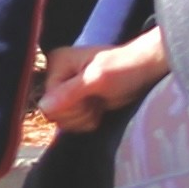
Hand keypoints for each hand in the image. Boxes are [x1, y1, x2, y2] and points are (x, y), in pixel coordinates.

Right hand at [35, 35, 169, 128]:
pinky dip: (88, 121)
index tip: (91, 97)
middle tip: (96, 100)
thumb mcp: (97, 79)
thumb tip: (43, 107)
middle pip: (53, 113)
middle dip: (78, 113)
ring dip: (85, 118)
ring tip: (99, 102)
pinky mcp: (77, 102)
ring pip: (63, 120)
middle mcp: (57, 77)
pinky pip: (73, 123)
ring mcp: (67, 90)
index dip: (71, 107)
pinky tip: (99, 108)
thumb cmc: (124, 68)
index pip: (48, 103)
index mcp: (56, 65)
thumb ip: (70, 93)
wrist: (145, 70)